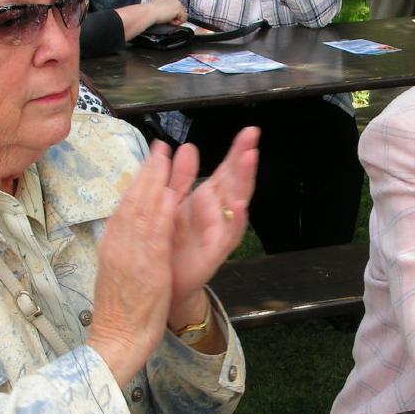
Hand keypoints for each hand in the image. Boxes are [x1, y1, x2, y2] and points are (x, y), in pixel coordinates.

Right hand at [87, 142, 179, 384]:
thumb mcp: (119, 272)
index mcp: (113, 245)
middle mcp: (118, 245)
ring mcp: (130, 254)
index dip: (139, 180)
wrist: (116, 340)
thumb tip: (129, 230)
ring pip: (142, 210)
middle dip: (147, 172)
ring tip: (166, 157)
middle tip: (159, 147)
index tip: (150, 161)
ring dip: (155, 181)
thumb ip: (126, 249)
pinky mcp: (145, 267)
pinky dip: (161, 212)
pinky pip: (154, 234)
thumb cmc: (120, 312)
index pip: (126, 206)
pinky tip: (170, 194)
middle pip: (132, 201)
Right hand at [148, 0, 186, 25]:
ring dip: (175, 19)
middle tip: (165, 18)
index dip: (172, 14)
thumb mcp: (159, 8)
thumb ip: (166, 9)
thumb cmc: (150, 12)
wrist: (149, 12)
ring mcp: (177, 2)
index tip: (165, 16)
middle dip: (174, 16)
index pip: (176, 6)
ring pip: (182, 15)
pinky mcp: (178, 8)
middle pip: (181, 10)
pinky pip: (183, 19)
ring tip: (166, 18)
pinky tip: (168, 20)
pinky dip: (176, 22)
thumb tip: (171, 16)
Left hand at [166, 127, 259, 318]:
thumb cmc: (170, 243)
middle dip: (244, 158)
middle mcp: (218, 212)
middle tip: (253, 136)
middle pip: (235, 180)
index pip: (226, 170)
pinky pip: (229, 234)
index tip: (249, 130)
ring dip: (244, 180)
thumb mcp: (172, 203)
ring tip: (250, 159)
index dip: (237, 150)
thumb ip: (181, 177)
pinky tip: (239, 205)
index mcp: (206, 198)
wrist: (162, 283)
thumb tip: (188, 146)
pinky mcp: (216, 251)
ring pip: (237, 202)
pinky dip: (236, 219)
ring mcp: (220, 230)